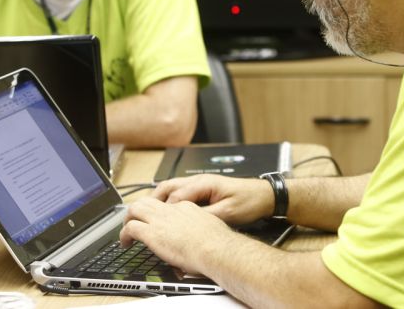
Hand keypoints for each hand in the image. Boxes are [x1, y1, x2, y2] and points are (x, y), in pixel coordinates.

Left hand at [120, 196, 232, 274]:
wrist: (215, 248)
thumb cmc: (217, 244)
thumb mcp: (209, 228)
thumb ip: (199, 230)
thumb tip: (198, 240)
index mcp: (186, 207)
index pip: (166, 205)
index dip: (157, 212)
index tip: (156, 221)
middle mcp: (171, 210)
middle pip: (147, 201)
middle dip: (138, 210)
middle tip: (134, 221)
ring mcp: (160, 220)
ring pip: (135, 209)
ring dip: (128, 219)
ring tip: (126, 231)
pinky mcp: (152, 233)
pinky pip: (130, 228)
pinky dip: (124, 235)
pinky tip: (125, 243)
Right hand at [151, 174, 273, 225]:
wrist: (264, 195)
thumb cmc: (249, 202)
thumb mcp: (228, 213)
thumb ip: (207, 216)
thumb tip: (187, 222)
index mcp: (203, 184)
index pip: (175, 195)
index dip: (162, 209)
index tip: (150, 220)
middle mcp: (199, 181)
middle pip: (168, 187)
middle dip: (152, 200)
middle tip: (138, 214)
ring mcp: (200, 184)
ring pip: (171, 188)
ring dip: (158, 199)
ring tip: (146, 212)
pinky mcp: (203, 190)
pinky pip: (179, 193)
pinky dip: (168, 200)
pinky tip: (165, 211)